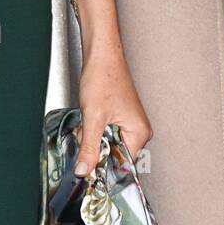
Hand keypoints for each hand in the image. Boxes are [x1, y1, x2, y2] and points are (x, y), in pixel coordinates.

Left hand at [73, 46, 151, 177]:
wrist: (100, 53)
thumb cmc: (103, 77)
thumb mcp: (93, 117)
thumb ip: (90, 147)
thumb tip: (84, 171)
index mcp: (139, 133)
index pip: (123, 165)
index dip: (104, 167)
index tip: (88, 170)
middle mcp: (137, 130)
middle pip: (113, 154)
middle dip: (95, 147)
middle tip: (85, 132)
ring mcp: (128, 122)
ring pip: (106, 142)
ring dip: (92, 136)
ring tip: (87, 118)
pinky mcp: (119, 116)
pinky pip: (104, 131)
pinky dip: (93, 127)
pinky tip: (88, 115)